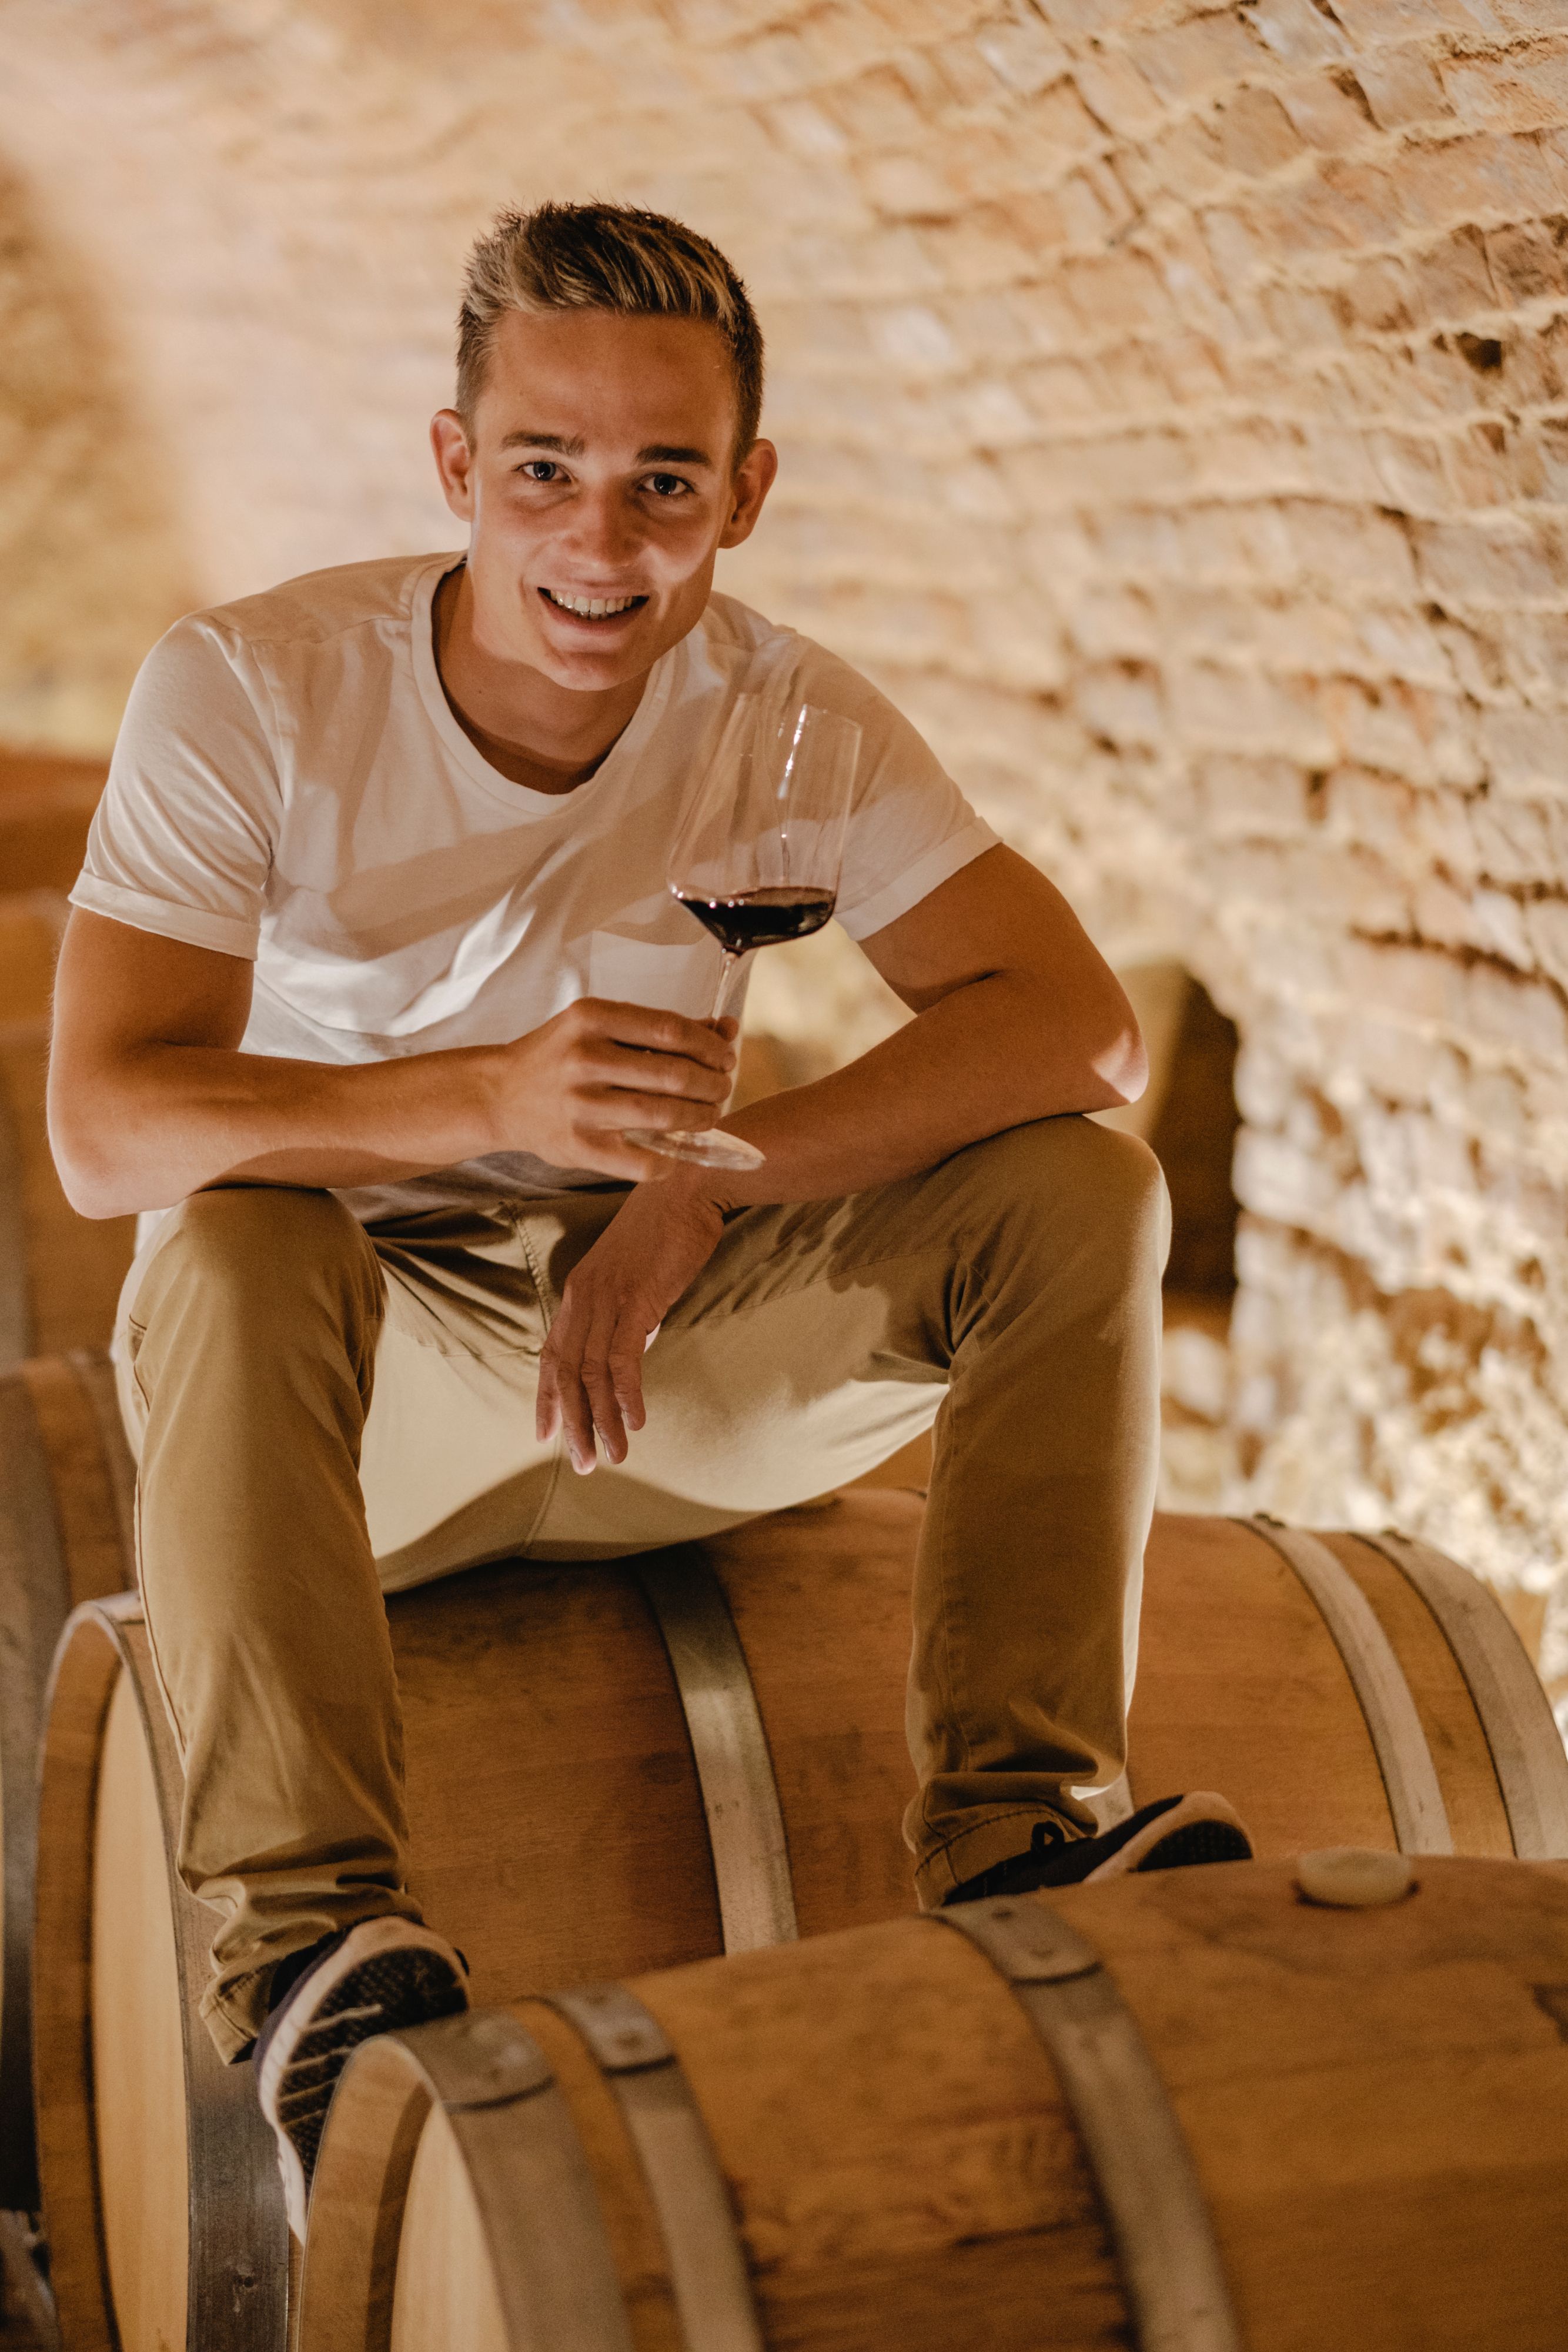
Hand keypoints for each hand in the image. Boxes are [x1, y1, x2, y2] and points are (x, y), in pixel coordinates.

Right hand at [482, 1001, 737, 1181]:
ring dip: (700, 1118)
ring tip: (708, 1115)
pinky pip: (643, 1161)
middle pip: (675, 1074)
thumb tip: (725, 1029)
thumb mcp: (600, 1027)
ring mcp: (581, 1105)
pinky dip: (669, 1161)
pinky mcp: (579, 1146)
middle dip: (713, 1084)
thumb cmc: (560, 1056)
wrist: (500, 1094)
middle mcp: (584, 1058)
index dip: (710, 1046)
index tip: (725, 1056)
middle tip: (721, 1089)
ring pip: (665, 1115)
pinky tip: (675, 1152)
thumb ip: (659, 1028)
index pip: (671, 1030)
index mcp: (591, 1018)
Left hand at [536, 1178, 725, 1472]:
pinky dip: (626, 1394)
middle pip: (566, 1373)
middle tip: (582, 1465)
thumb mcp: (636, 1274)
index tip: (542, 1434)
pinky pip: (623, 1358)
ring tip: (613, 1456)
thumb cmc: (667, 1227)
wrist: (686, 1187)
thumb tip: (637, 1340)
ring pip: (592, 1374)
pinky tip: (635, 1421)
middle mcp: (583, 1298)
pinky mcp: (636, 1300)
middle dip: (571, 1423)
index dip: (546, 1397)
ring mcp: (607, 1299)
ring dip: (601, 1421)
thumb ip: (628, 1309)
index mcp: (578, 1292)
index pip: (552, 1354)